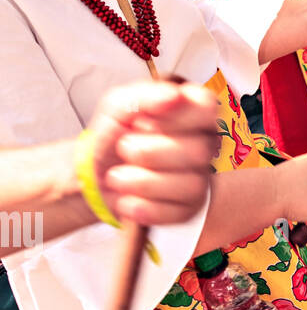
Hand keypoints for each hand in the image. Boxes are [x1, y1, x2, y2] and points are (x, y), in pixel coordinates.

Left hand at [89, 81, 218, 224]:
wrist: (95, 171)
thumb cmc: (114, 134)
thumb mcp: (119, 104)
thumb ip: (146, 95)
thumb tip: (174, 96)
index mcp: (192, 113)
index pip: (208, 108)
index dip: (176, 116)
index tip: (143, 122)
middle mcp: (203, 145)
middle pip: (199, 151)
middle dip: (150, 153)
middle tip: (124, 149)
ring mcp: (200, 179)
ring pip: (190, 185)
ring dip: (143, 182)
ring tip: (117, 177)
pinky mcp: (188, 209)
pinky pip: (177, 213)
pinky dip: (144, 208)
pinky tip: (126, 200)